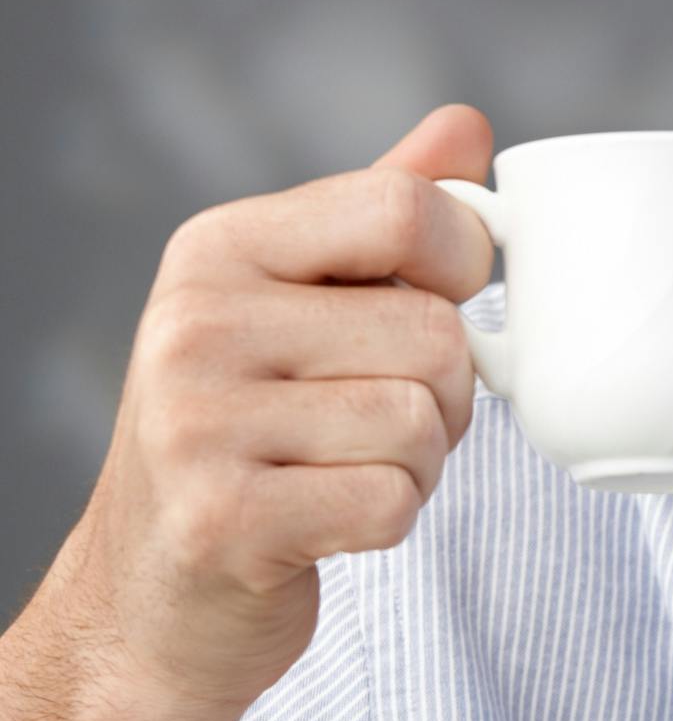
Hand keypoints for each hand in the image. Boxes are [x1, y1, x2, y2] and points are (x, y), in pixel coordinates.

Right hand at [57, 103, 496, 715]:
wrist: (156, 594)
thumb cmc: (255, 433)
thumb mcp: (302, 303)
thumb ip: (383, 217)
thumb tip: (467, 126)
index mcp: (220, 247)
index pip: (407, 209)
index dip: (463, 266)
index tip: (434, 304)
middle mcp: (194, 321)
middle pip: (436, 333)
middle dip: (444, 392)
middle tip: (373, 420)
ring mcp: (196, 421)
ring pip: (424, 422)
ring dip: (419, 464)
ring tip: (342, 468)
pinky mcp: (222, 518)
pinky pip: (392, 500)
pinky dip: (389, 520)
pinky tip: (326, 521)